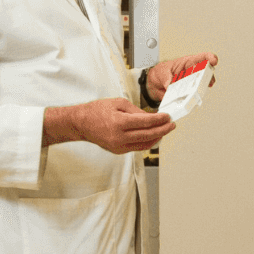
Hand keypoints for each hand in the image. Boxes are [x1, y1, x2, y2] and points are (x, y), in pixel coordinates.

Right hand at [44, 98, 173, 153]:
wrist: (81, 123)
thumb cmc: (97, 111)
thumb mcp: (118, 103)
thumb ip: (136, 110)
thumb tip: (151, 117)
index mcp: (119, 122)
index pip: (146, 122)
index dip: (160, 120)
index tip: (168, 117)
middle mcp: (119, 136)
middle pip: (148, 135)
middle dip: (163, 129)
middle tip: (171, 124)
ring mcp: (119, 146)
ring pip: (145, 144)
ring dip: (157, 137)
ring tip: (164, 130)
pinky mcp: (118, 151)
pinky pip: (137, 147)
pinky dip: (147, 142)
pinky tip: (153, 136)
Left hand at [146, 52, 218, 101]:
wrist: (153, 84)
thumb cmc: (159, 72)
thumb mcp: (161, 71)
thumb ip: (166, 78)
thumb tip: (170, 84)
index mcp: (187, 63)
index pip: (201, 57)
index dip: (209, 58)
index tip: (213, 61)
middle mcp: (191, 72)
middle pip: (205, 72)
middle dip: (209, 76)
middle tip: (209, 80)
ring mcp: (190, 82)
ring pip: (202, 84)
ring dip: (202, 88)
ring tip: (200, 90)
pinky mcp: (187, 92)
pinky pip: (193, 94)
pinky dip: (194, 97)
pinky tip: (192, 98)